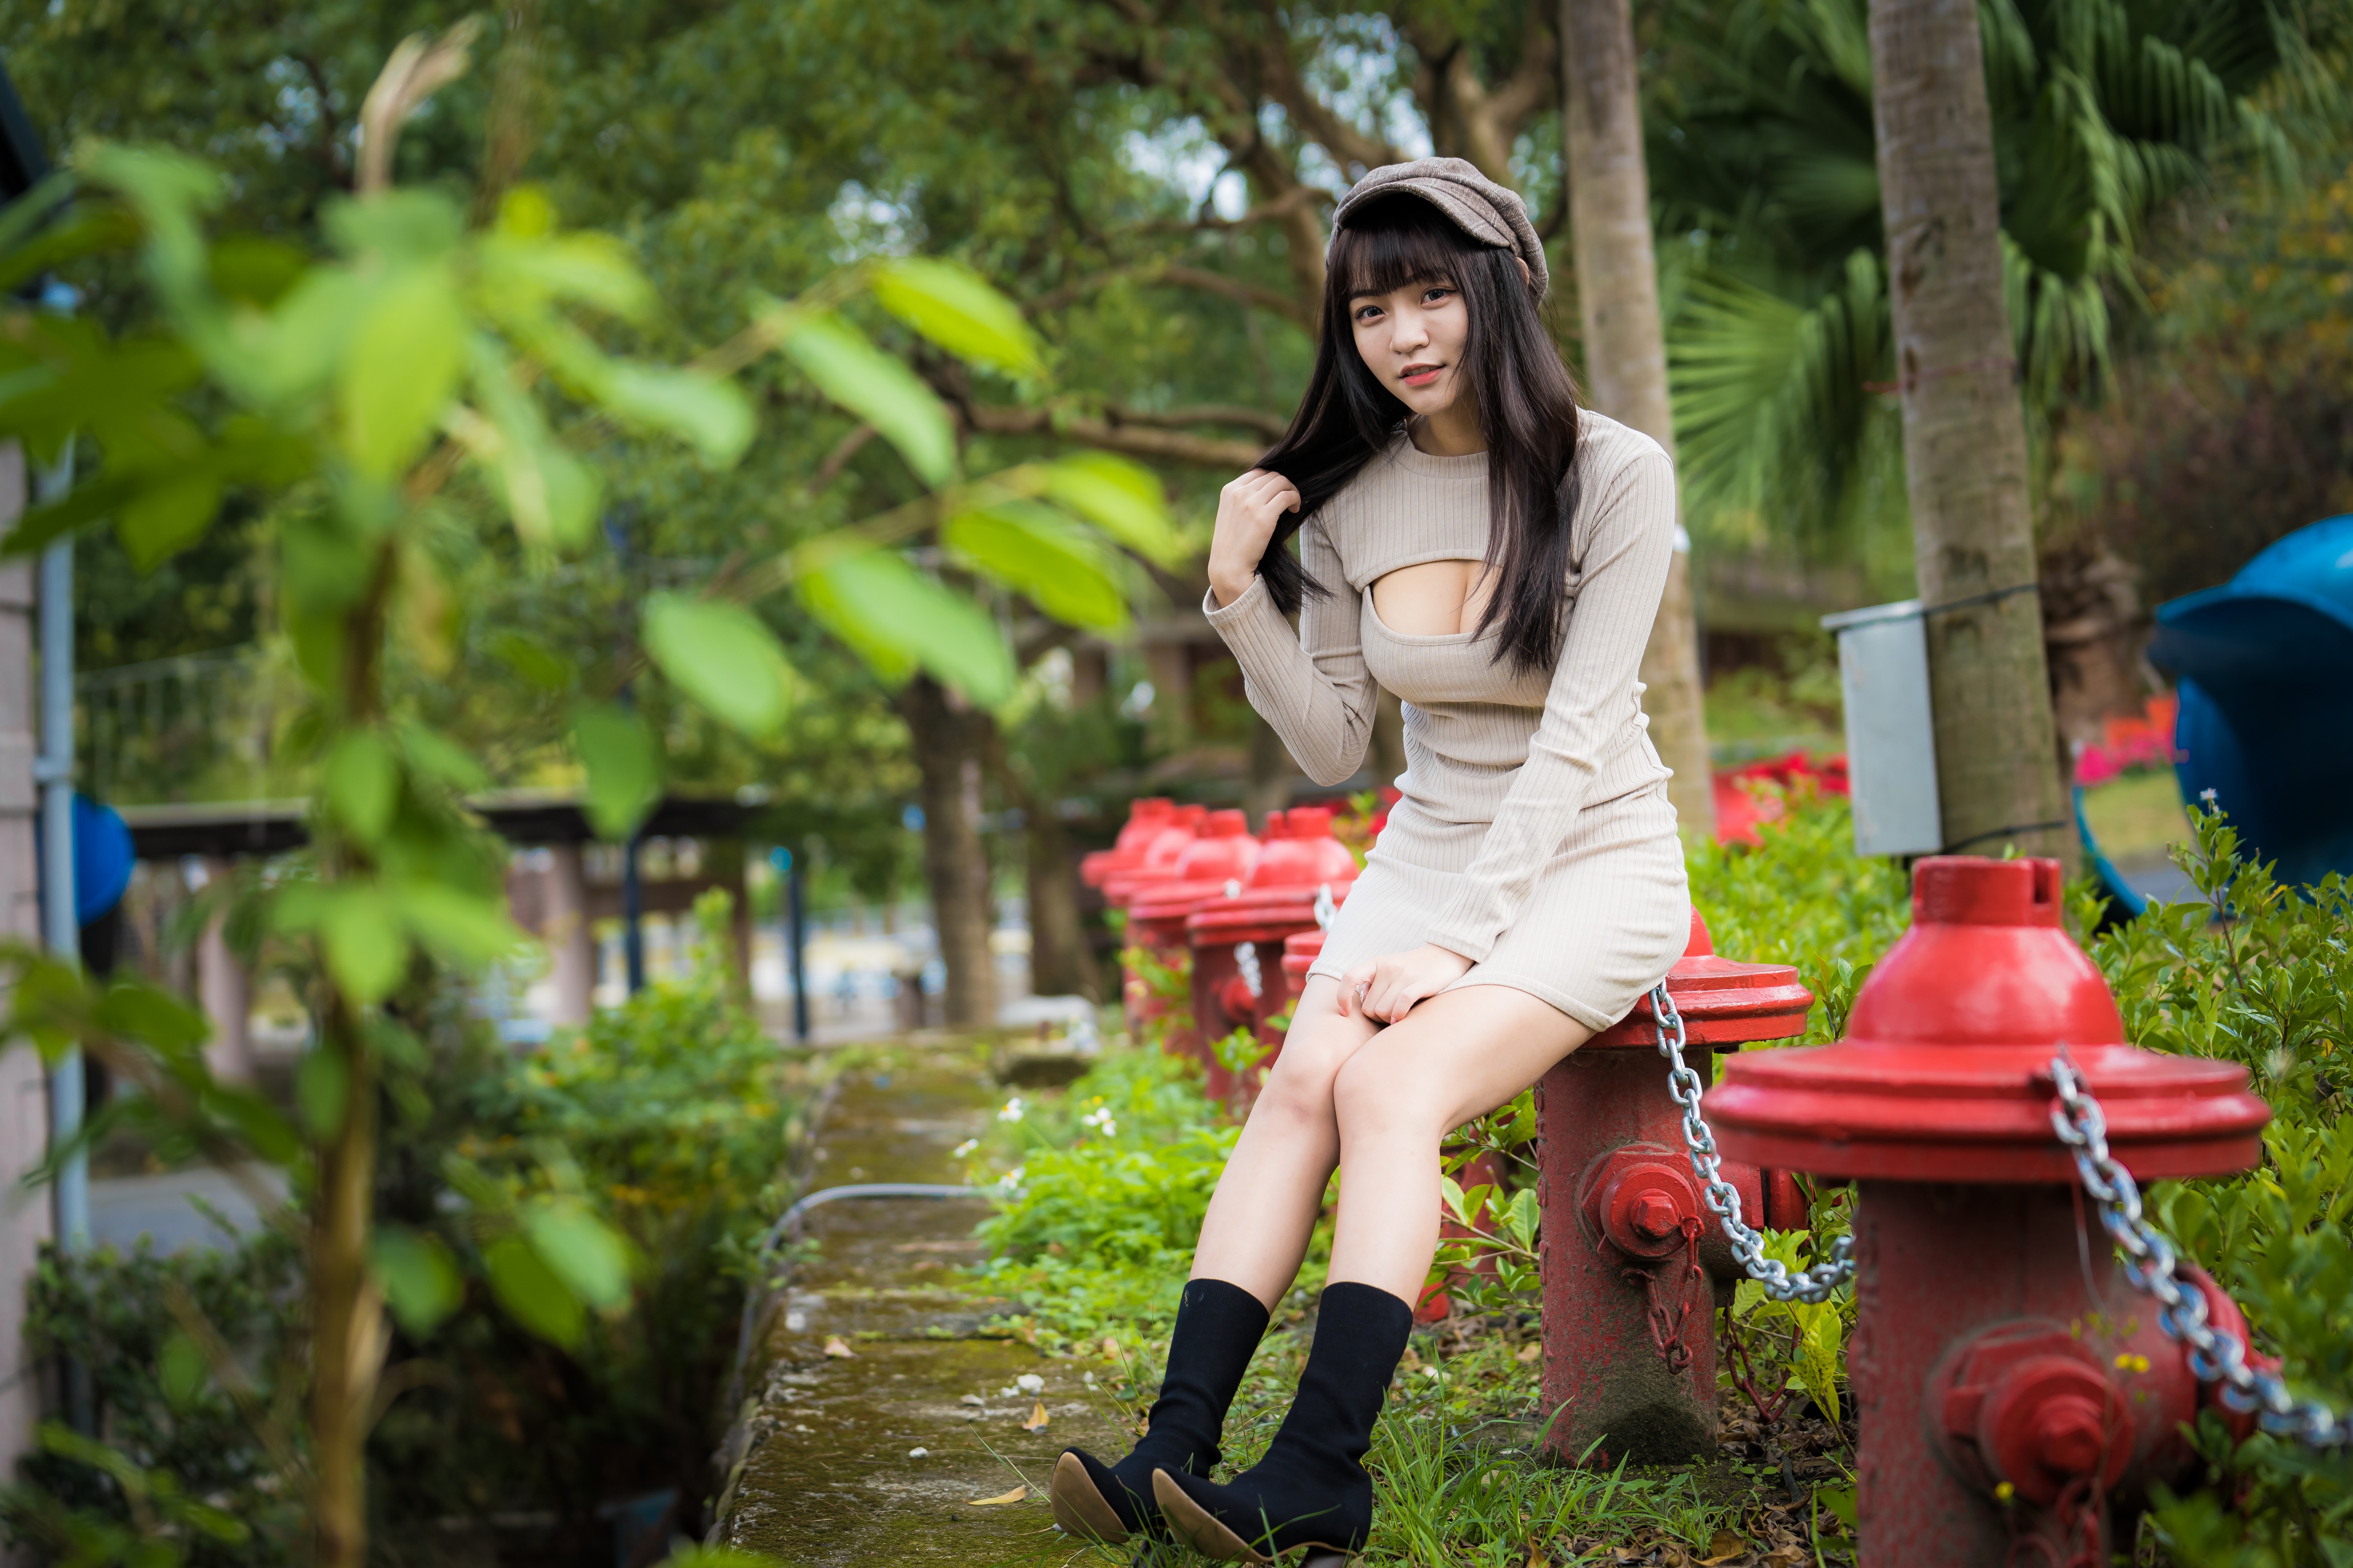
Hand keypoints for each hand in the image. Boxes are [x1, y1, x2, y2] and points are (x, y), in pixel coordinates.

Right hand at [1207, 468, 1301, 607]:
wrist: (1229, 567)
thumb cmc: (1233, 545)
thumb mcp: (1232, 515)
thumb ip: (1243, 499)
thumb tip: (1268, 489)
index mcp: (1229, 490)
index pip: (1258, 472)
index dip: (1272, 480)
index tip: (1278, 492)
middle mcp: (1239, 492)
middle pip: (1271, 475)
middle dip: (1284, 485)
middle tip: (1289, 499)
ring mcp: (1251, 503)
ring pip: (1281, 482)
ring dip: (1291, 491)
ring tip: (1293, 505)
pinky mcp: (1264, 516)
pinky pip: (1287, 496)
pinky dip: (1295, 499)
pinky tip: (1295, 510)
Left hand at [1339, 943, 1473, 1023]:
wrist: (1448, 954)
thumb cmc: (1416, 968)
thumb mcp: (1391, 968)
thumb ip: (1374, 982)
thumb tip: (1359, 1002)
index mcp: (1377, 963)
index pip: (1349, 978)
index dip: (1342, 997)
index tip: (1345, 1013)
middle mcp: (1388, 967)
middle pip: (1368, 1008)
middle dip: (1377, 1017)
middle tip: (1390, 1014)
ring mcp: (1404, 975)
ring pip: (1382, 1011)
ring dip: (1389, 1019)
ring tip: (1399, 1015)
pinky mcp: (1420, 983)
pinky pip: (1400, 1006)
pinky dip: (1399, 1017)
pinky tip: (1403, 1018)